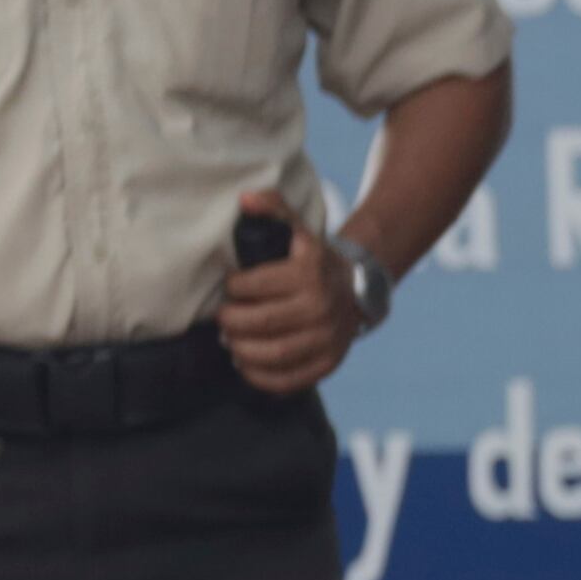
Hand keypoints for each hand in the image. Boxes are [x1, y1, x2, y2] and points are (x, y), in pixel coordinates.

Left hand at [216, 191, 364, 393]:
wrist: (357, 288)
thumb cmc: (313, 259)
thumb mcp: (297, 227)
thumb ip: (272, 207)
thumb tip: (245, 199)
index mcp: (309, 272)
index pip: (252, 286)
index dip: (232, 288)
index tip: (229, 287)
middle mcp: (322, 307)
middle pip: (259, 323)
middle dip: (230, 322)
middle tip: (223, 319)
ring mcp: (328, 338)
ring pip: (273, 354)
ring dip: (242, 351)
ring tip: (231, 342)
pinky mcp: (329, 363)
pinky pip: (289, 379)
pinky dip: (261, 377)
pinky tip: (247, 364)